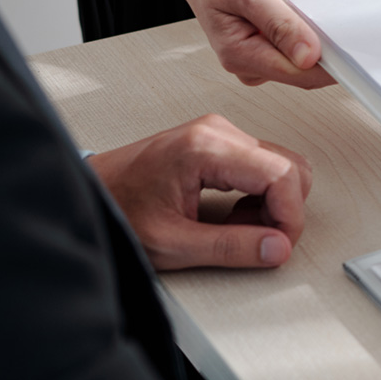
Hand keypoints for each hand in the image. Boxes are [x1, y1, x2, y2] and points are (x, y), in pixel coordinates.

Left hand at [87, 115, 311, 269]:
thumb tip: (277, 248)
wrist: (90, 192)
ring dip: (273, 204)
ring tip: (240, 228)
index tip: (281, 244)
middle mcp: (218, 131)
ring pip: (282, 165)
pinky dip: (261, 195)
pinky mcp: (220, 141)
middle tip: (260, 240)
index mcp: (205, 147)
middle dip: (284, 210)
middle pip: (289, 166)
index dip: (290, 215)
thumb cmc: (119, 209)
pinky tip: (235, 214)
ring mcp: (221, 133)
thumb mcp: (172, 243)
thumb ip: (230, 248)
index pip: (281, 174)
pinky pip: (264, 165)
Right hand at [119, 0, 333, 88]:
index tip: (352, 54)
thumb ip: (280, 26)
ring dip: (316, 44)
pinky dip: (306, 35)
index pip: (295, 74)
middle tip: (339, 29)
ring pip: (299, 62)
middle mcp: (245, 61)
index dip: (328, 67)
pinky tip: (306, 17)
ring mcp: (254, 54)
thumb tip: (308, 57)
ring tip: (313, 16)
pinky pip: (294, 49)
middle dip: (324, 55)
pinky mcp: (262, 43)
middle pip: (300, 73)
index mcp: (237, 54)